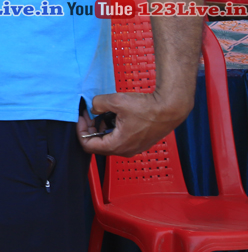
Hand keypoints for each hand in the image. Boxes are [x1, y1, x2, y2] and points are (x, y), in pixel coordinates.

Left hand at [77, 91, 192, 156]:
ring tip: (101, 114)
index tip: (81, 118)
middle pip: (98, 145)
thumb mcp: (115, 101)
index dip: (80, 131)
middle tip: (88, 115)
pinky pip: (120, 139)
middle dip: (90, 129)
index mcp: (117, 145)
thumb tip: (93, 107)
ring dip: (102, 129)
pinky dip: (113, 129)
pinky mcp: (140, 142)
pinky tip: (115, 116)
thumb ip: (98, 104)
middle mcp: (126, 151)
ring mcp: (134, 147)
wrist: (171, 108)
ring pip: (110, 142)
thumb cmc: (147, 108)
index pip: (88, 146)